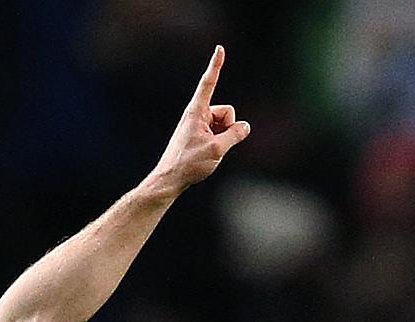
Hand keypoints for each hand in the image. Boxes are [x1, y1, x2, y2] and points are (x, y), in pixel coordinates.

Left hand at [147, 45, 250, 197]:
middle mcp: (197, 115)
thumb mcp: (216, 149)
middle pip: (227, 112)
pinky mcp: (200, 135)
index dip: (216, 66)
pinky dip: (220, 143)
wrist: (169, 180)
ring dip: (224, 137)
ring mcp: (199, 126)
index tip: (220, 48)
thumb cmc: (188, 164)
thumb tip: (245, 126)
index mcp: (196, 112)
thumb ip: (235, 135)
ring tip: (207, 152)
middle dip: (228, 126)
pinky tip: (208, 155)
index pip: (209, 84)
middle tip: (213, 145)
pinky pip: (220, 134)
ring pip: (225, 124)